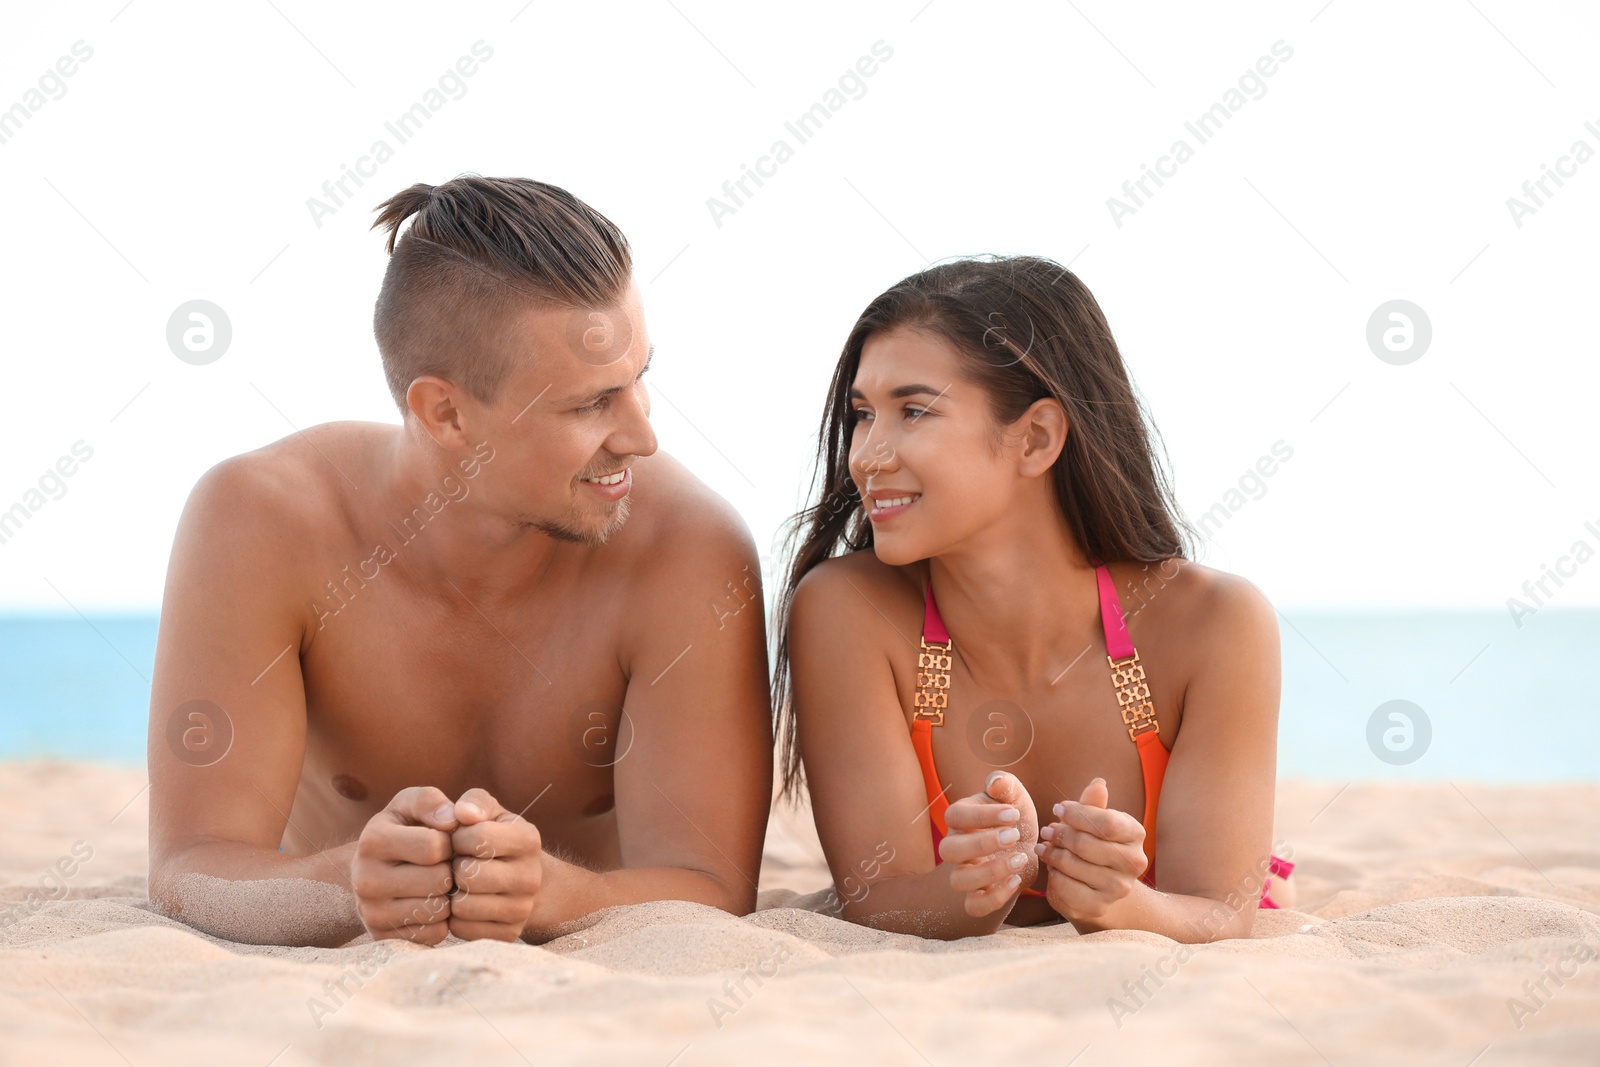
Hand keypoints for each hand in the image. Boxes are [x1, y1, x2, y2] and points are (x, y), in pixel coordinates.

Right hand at [352, 786, 459, 944]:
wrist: (372, 870)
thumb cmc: (402, 829)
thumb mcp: (410, 804)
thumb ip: (431, 801)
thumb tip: (452, 818)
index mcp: (372, 840)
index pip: (434, 846)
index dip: (449, 843)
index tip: (443, 841)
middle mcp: (365, 880)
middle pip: (438, 880)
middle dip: (450, 870)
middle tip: (443, 865)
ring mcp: (372, 913)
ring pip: (438, 910)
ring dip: (448, 896)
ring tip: (437, 883)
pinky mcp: (384, 938)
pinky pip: (434, 934)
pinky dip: (441, 920)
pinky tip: (431, 903)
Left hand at [447, 788, 542, 941]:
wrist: (519, 878)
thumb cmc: (493, 837)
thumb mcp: (489, 812)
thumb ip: (474, 802)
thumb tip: (461, 812)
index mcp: (528, 839)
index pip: (478, 838)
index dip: (457, 838)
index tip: (459, 839)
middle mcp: (531, 876)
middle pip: (470, 875)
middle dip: (454, 868)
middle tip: (458, 864)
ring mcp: (522, 909)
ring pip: (463, 906)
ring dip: (452, 894)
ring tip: (459, 885)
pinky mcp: (509, 934)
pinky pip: (463, 930)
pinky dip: (455, 918)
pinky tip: (464, 904)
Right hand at [938, 771, 1039, 916]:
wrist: (1024, 843)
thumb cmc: (1013, 815)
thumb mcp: (1014, 795)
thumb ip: (1005, 784)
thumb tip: (996, 782)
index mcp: (960, 818)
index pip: (955, 815)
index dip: (982, 816)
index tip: (1013, 814)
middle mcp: (956, 846)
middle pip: (949, 850)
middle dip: (982, 844)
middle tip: (1014, 836)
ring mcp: (964, 873)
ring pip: (958, 881)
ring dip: (990, 872)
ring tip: (1020, 859)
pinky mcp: (978, 895)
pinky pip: (974, 906)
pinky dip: (994, 898)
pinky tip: (1017, 880)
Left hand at [1035, 777, 1148, 924]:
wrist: (1101, 888)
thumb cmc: (1095, 845)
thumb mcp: (1095, 821)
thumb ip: (1093, 805)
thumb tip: (1098, 784)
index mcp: (1135, 834)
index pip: (1105, 822)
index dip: (1077, 814)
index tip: (1057, 809)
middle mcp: (1134, 862)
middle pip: (1085, 844)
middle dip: (1060, 835)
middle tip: (1047, 831)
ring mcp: (1118, 888)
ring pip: (1072, 865)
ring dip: (1053, 855)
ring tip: (1046, 848)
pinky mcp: (1099, 906)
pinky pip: (1065, 887)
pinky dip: (1053, 876)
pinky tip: (1053, 870)